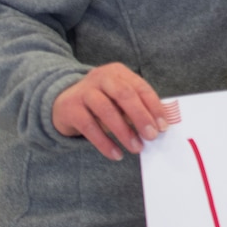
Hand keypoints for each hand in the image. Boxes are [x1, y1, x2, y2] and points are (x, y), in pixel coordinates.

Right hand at [50, 62, 165, 159]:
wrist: (63, 102)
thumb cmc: (102, 101)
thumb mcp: (119, 99)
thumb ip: (138, 107)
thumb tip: (159, 126)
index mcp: (118, 72)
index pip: (141, 88)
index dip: (154, 107)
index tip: (163, 126)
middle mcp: (100, 77)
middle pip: (124, 95)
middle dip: (141, 117)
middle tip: (152, 136)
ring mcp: (83, 91)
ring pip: (106, 110)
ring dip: (124, 132)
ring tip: (136, 147)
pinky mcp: (70, 108)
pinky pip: (89, 127)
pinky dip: (104, 143)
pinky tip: (116, 154)